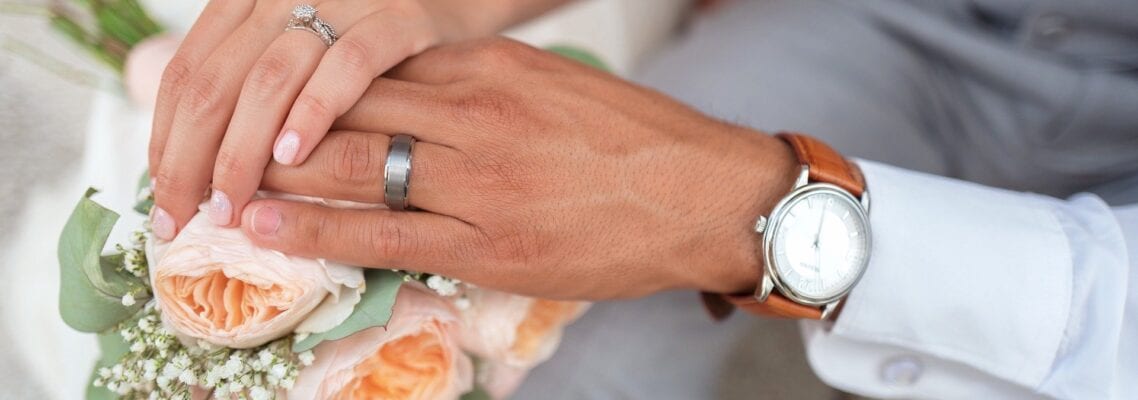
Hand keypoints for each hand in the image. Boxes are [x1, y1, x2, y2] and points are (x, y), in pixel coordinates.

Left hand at [147, 0, 493, 239]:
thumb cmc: (376, 39)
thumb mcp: (304, 47)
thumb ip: (256, 85)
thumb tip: (199, 162)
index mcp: (252, 2)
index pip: (187, 75)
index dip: (166, 141)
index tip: (165, 202)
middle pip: (216, 82)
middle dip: (192, 159)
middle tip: (188, 219)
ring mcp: (344, 3)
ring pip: (269, 79)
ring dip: (241, 149)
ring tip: (231, 203)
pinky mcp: (401, 18)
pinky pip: (350, 65)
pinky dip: (315, 110)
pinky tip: (294, 154)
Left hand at [244, 38, 798, 299]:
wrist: (705, 194)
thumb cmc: (635, 142)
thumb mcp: (552, 87)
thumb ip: (481, 87)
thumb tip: (416, 96)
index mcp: (490, 66)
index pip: (374, 66)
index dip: (308, 83)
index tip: (265, 95)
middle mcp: (474, 111)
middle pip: (347, 108)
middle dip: (275, 125)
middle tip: (216, 138)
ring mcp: (479, 178)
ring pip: (352, 165)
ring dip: (277, 174)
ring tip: (219, 184)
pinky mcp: (488, 240)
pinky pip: (382, 232)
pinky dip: (314, 229)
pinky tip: (266, 227)